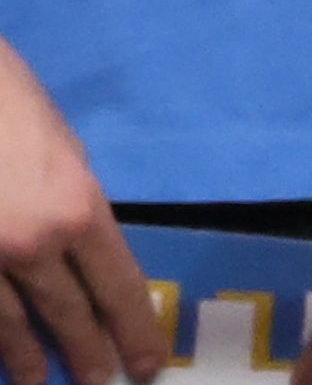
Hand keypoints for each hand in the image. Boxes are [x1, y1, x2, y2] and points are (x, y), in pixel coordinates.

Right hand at [0, 39, 153, 384]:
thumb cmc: (11, 105)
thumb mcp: (66, 151)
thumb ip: (76, 205)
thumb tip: (83, 247)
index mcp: (79, 210)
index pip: (119, 285)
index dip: (136, 327)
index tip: (148, 360)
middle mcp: (35, 245)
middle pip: (69, 313)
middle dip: (90, 351)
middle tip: (105, 379)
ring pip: (11, 323)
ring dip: (31, 357)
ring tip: (43, 382)